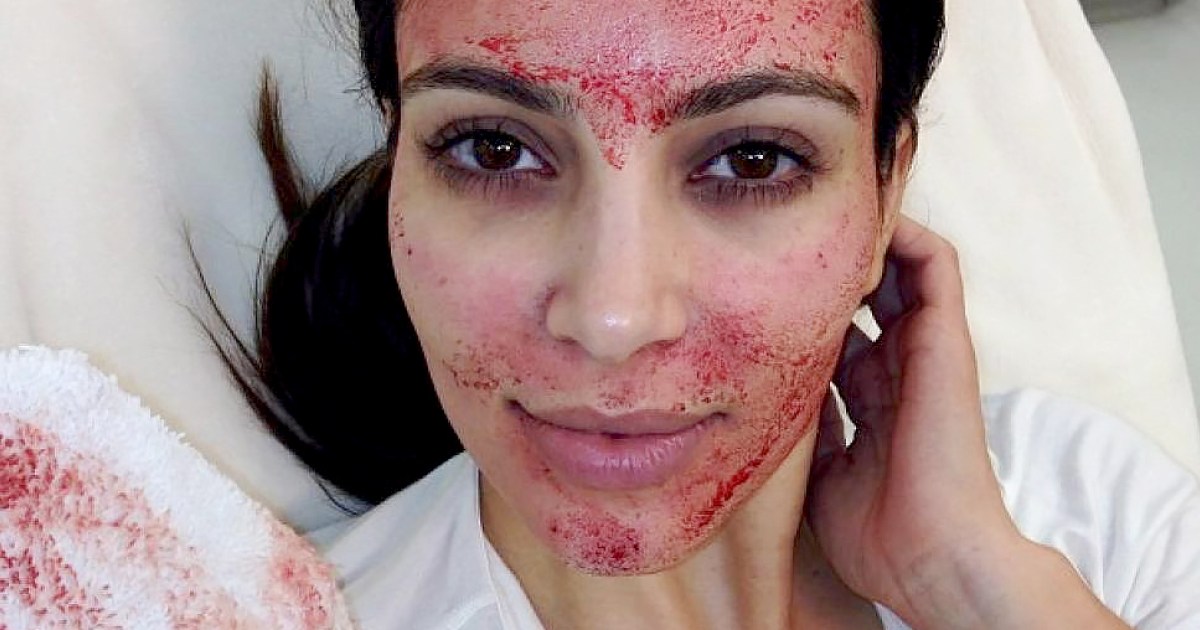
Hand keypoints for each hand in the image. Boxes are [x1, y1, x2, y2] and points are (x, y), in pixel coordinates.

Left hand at [804, 217, 1127, 628]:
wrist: (931, 558)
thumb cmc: (877, 534)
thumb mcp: (821, 473)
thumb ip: (804, 428)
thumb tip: (767, 396)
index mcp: (874, 398)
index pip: (840, 333)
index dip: (802, 309)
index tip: (754, 290)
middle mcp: (900, 366)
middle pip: (867, 293)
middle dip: (828, 267)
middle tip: (780, 243)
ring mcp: (925, 349)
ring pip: (901, 265)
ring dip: (862, 241)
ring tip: (813, 223)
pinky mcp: (946, 337)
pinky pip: (934, 261)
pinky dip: (900, 234)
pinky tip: (850, 231)